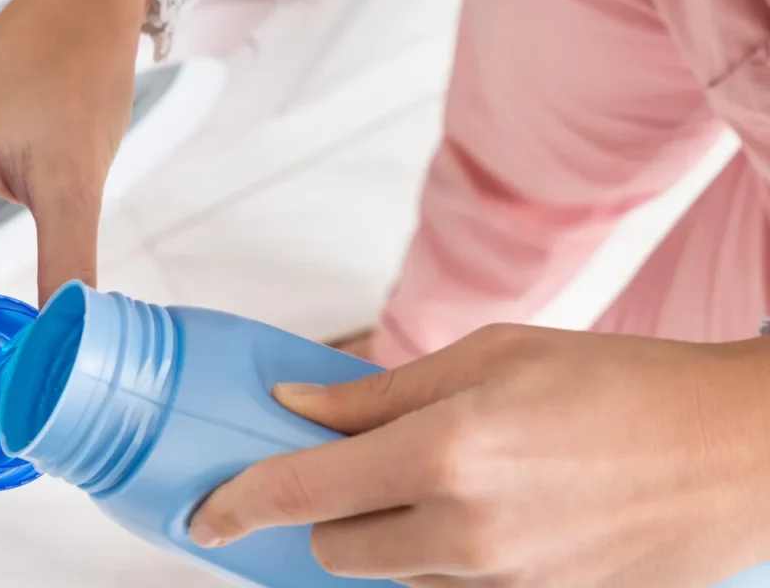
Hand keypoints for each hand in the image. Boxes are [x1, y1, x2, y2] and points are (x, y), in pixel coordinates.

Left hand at [189, 325, 769, 586]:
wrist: (733, 453)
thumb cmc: (616, 385)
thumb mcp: (489, 356)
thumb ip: (377, 394)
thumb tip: (295, 404)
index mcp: (444, 453)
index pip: (302, 494)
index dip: (236, 507)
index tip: (204, 517)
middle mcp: (464, 533)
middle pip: (335, 551)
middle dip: (328, 515)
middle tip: (359, 467)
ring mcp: (502, 584)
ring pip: (393, 577)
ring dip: (391, 537)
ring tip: (449, 480)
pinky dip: (442, 560)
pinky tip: (491, 513)